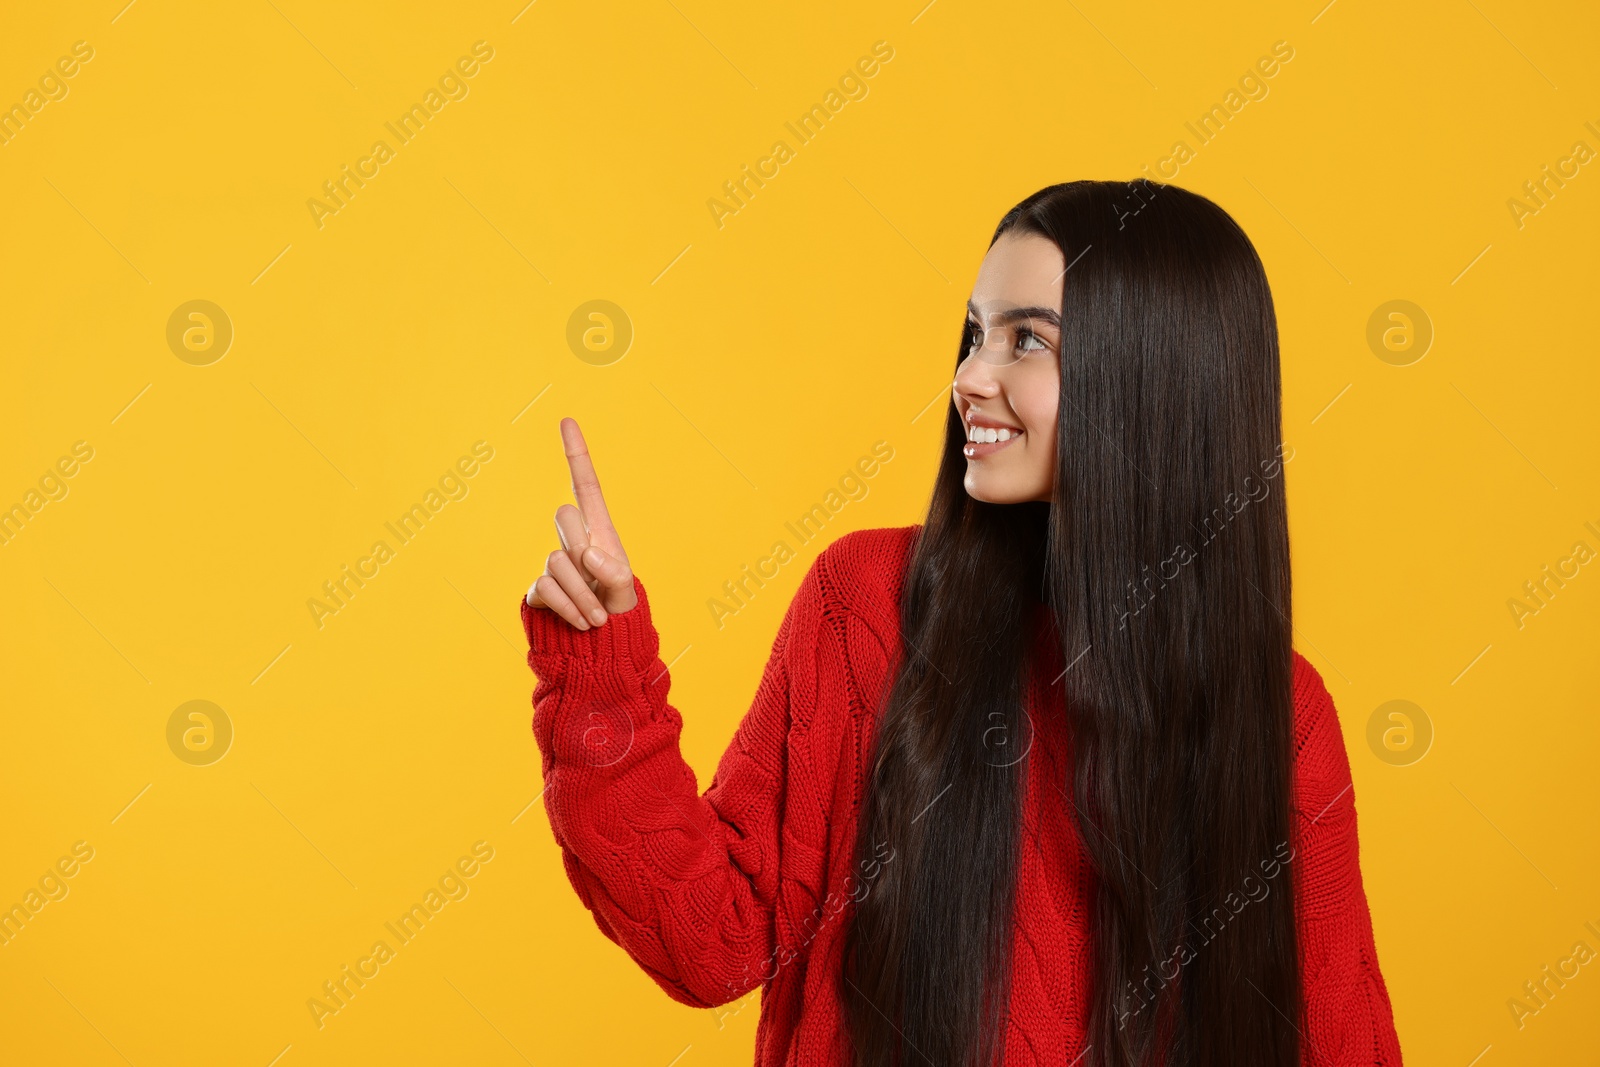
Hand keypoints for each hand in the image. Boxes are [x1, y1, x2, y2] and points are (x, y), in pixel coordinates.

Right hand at [525, 417, 638, 627]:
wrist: (600, 653)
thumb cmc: (619, 617)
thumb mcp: (626, 595)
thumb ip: (615, 575)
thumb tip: (586, 554)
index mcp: (601, 534)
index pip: (585, 486)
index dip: (576, 455)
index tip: (566, 420)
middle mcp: (574, 543)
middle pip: (564, 516)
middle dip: (583, 550)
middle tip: (601, 585)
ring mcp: (553, 565)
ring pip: (556, 559)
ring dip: (582, 593)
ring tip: (597, 618)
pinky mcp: (537, 590)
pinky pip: (545, 587)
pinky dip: (568, 607)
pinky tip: (580, 622)